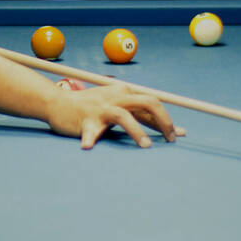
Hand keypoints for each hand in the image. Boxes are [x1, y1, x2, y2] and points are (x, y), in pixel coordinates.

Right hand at [46, 83, 186, 148]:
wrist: (59, 104)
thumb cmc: (93, 109)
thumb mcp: (119, 108)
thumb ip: (142, 117)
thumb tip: (173, 130)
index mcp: (125, 93)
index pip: (152, 104)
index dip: (167, 119)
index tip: (181, 135)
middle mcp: (116, 97)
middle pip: (147, 103)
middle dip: (163, 121)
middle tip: (170, 140)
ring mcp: (100, 108)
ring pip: (124, 116)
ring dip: (137, 131)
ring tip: (146, 147)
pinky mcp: (85, 120)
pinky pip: (90, 131)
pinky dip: (90, 139)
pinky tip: (88, 147)